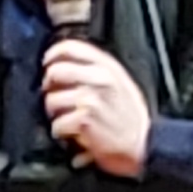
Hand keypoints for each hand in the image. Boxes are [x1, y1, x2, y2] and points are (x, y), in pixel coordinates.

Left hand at [42, 39, 155, 178]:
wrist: (144, 143)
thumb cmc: (130, 116)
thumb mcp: (120, 83)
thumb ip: (95, 70)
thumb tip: (62, 66)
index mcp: (107, 66)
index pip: (70, 48)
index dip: (52, 56)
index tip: (47, 66)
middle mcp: (100, 78)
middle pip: (55, 71)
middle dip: (49, 88)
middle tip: (55, 99)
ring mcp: (92, 98)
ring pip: (52, 100)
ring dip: (54, 114)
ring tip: (66, 121)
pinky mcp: (85, 120)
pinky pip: (57, 124)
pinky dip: (61, 133)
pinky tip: (71, 135)